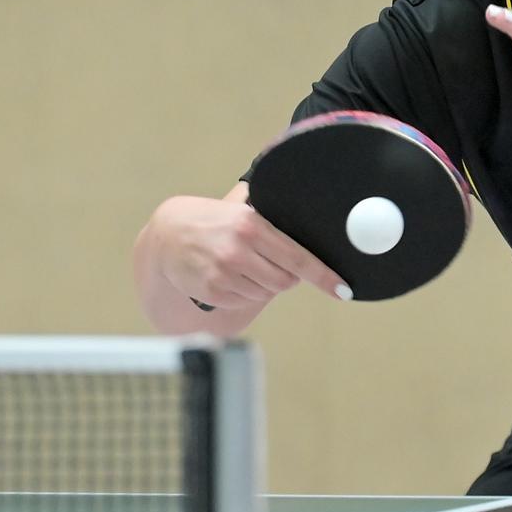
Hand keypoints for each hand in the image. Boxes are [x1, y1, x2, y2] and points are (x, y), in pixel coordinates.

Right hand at [148, 194, 350, 307]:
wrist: (168, 235)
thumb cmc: (215, 221)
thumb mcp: (242, 210)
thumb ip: (273, 217)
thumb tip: (314, 215)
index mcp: (252, 225)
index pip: (298, 257)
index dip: (324, 276)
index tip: (344, 290)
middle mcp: (237, 249)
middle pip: (285, 281)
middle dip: (285, 276)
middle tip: (269, 262)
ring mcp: (222, 272)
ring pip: (265, 293)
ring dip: (261, 284)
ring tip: (241, 264)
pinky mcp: (211, 291)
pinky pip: (243, 301)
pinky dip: (242, 293)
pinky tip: (227, 275)